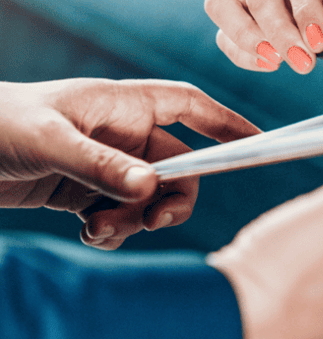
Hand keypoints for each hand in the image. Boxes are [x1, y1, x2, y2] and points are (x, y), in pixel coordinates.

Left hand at [0, 78, 258, 248]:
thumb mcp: (49, 141)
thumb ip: (101, 165)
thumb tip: (154, 188)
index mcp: (122, 106)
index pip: (189, 108)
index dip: (226, 123)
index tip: (256, 143)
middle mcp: (121, 134)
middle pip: (178, 166)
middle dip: (173, 196)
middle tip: (155, 220)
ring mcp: (105, 165)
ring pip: (150, 197)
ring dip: (135, 220)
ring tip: (98, 230)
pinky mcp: (84, 193)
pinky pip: (120, 216)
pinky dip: (113, 231)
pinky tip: (87, 233)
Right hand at [204, 0, 322, 74]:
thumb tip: (314, 41)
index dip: (306, 12)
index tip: (320, 42)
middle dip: (280, 34)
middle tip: (303, 61)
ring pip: (223, 8)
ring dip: (249, 42)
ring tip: (280, 61)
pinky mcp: (236, 6)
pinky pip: (225, 32)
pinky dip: (243, 53)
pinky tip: (271, 62)